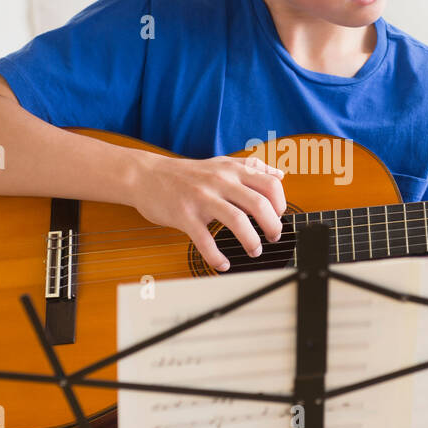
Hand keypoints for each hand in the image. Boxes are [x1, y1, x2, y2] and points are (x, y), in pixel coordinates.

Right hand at [127, 153, 285, 271]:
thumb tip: (280, 175)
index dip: (280, 204)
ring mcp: (202, 198)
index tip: (278, 216)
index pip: (270, 184)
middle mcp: (220, 181)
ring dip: (251, 241)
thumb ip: (251, 168)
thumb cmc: (186, 173)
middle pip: (259, 204)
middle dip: (272, 226)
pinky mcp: (185, 215)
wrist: (147, 175)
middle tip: (273, 237)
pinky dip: (217, 257)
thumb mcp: (221, 163)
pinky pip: (205, 240)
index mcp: (232, 170)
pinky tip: (223, 263)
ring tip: (254, 250)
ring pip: (237, 221)